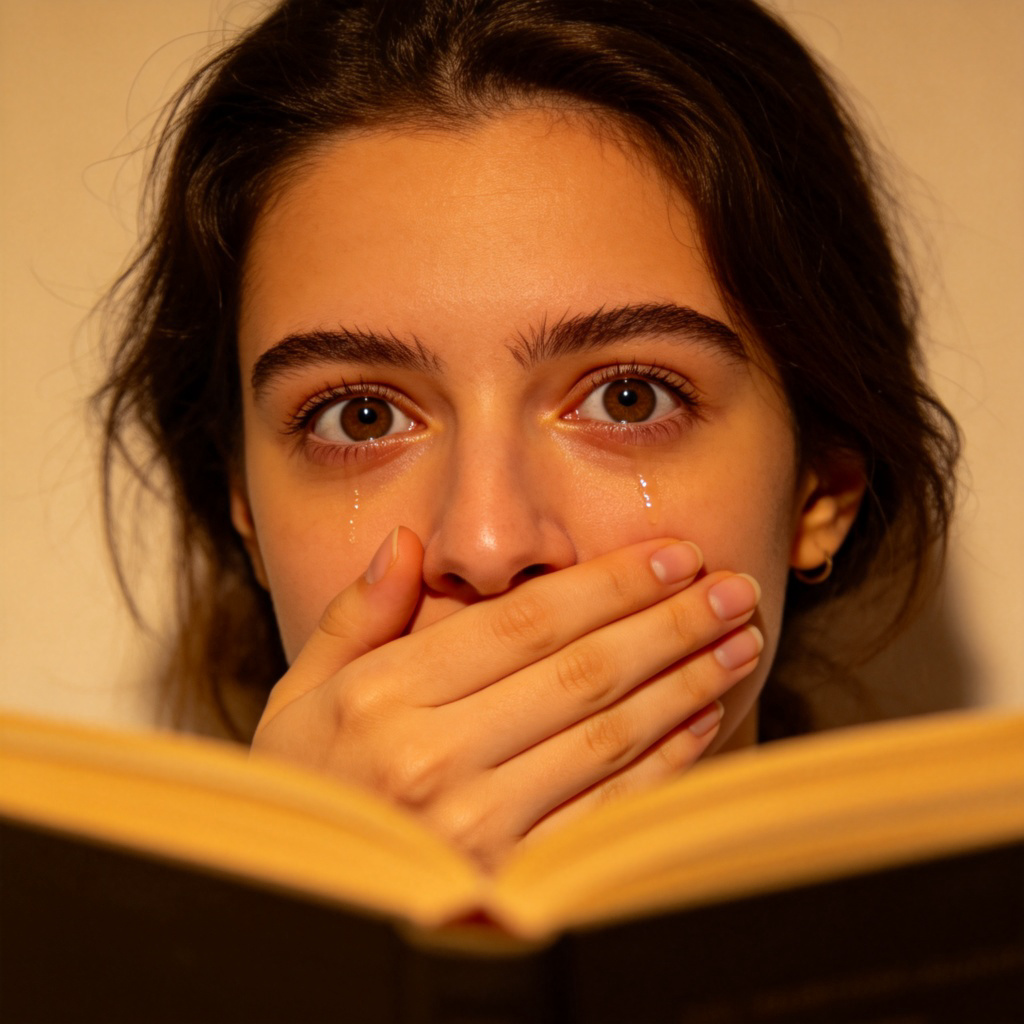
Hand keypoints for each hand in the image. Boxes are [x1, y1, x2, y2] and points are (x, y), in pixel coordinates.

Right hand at [251, 527, 762, 869]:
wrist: (302, 906)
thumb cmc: (307, 791)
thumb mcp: (303, 696)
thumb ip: (356, 616)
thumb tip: (409, 545)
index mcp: (383, 699)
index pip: (524, 623)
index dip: (609, 584)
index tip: (671, 556)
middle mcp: (432, 760)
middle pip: (581, 672)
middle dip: (669, 622)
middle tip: (731, 589)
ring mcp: (477, 829)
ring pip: (608, 736)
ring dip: (685, 682)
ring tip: (736, 642)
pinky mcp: (513, 882)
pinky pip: (607, 809)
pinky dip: (664, 760)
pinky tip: (701, 717)